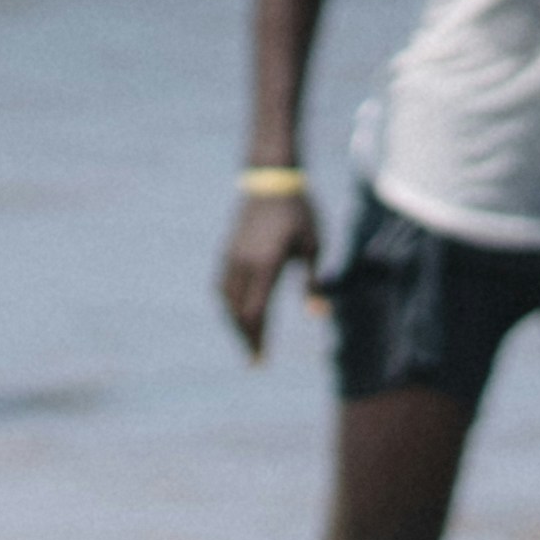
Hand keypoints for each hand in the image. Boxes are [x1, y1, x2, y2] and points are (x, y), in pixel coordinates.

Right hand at [212, 177, 312, 356]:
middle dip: (246, 338)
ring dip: (235, 323)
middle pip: (237, 312)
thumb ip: (314, 282)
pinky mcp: (227, 251)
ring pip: (225, 301)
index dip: (257, 339)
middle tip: (254, 359)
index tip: (261, 360)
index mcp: (267, 264)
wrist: (271, 179)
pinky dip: (228, 305)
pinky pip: (222, 286)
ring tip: (247, 338)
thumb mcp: (314, 246)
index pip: (256, 312)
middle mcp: (243, 264)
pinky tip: (236, 312)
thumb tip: (317, 315)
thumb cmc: (300, 213)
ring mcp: (231, 257)